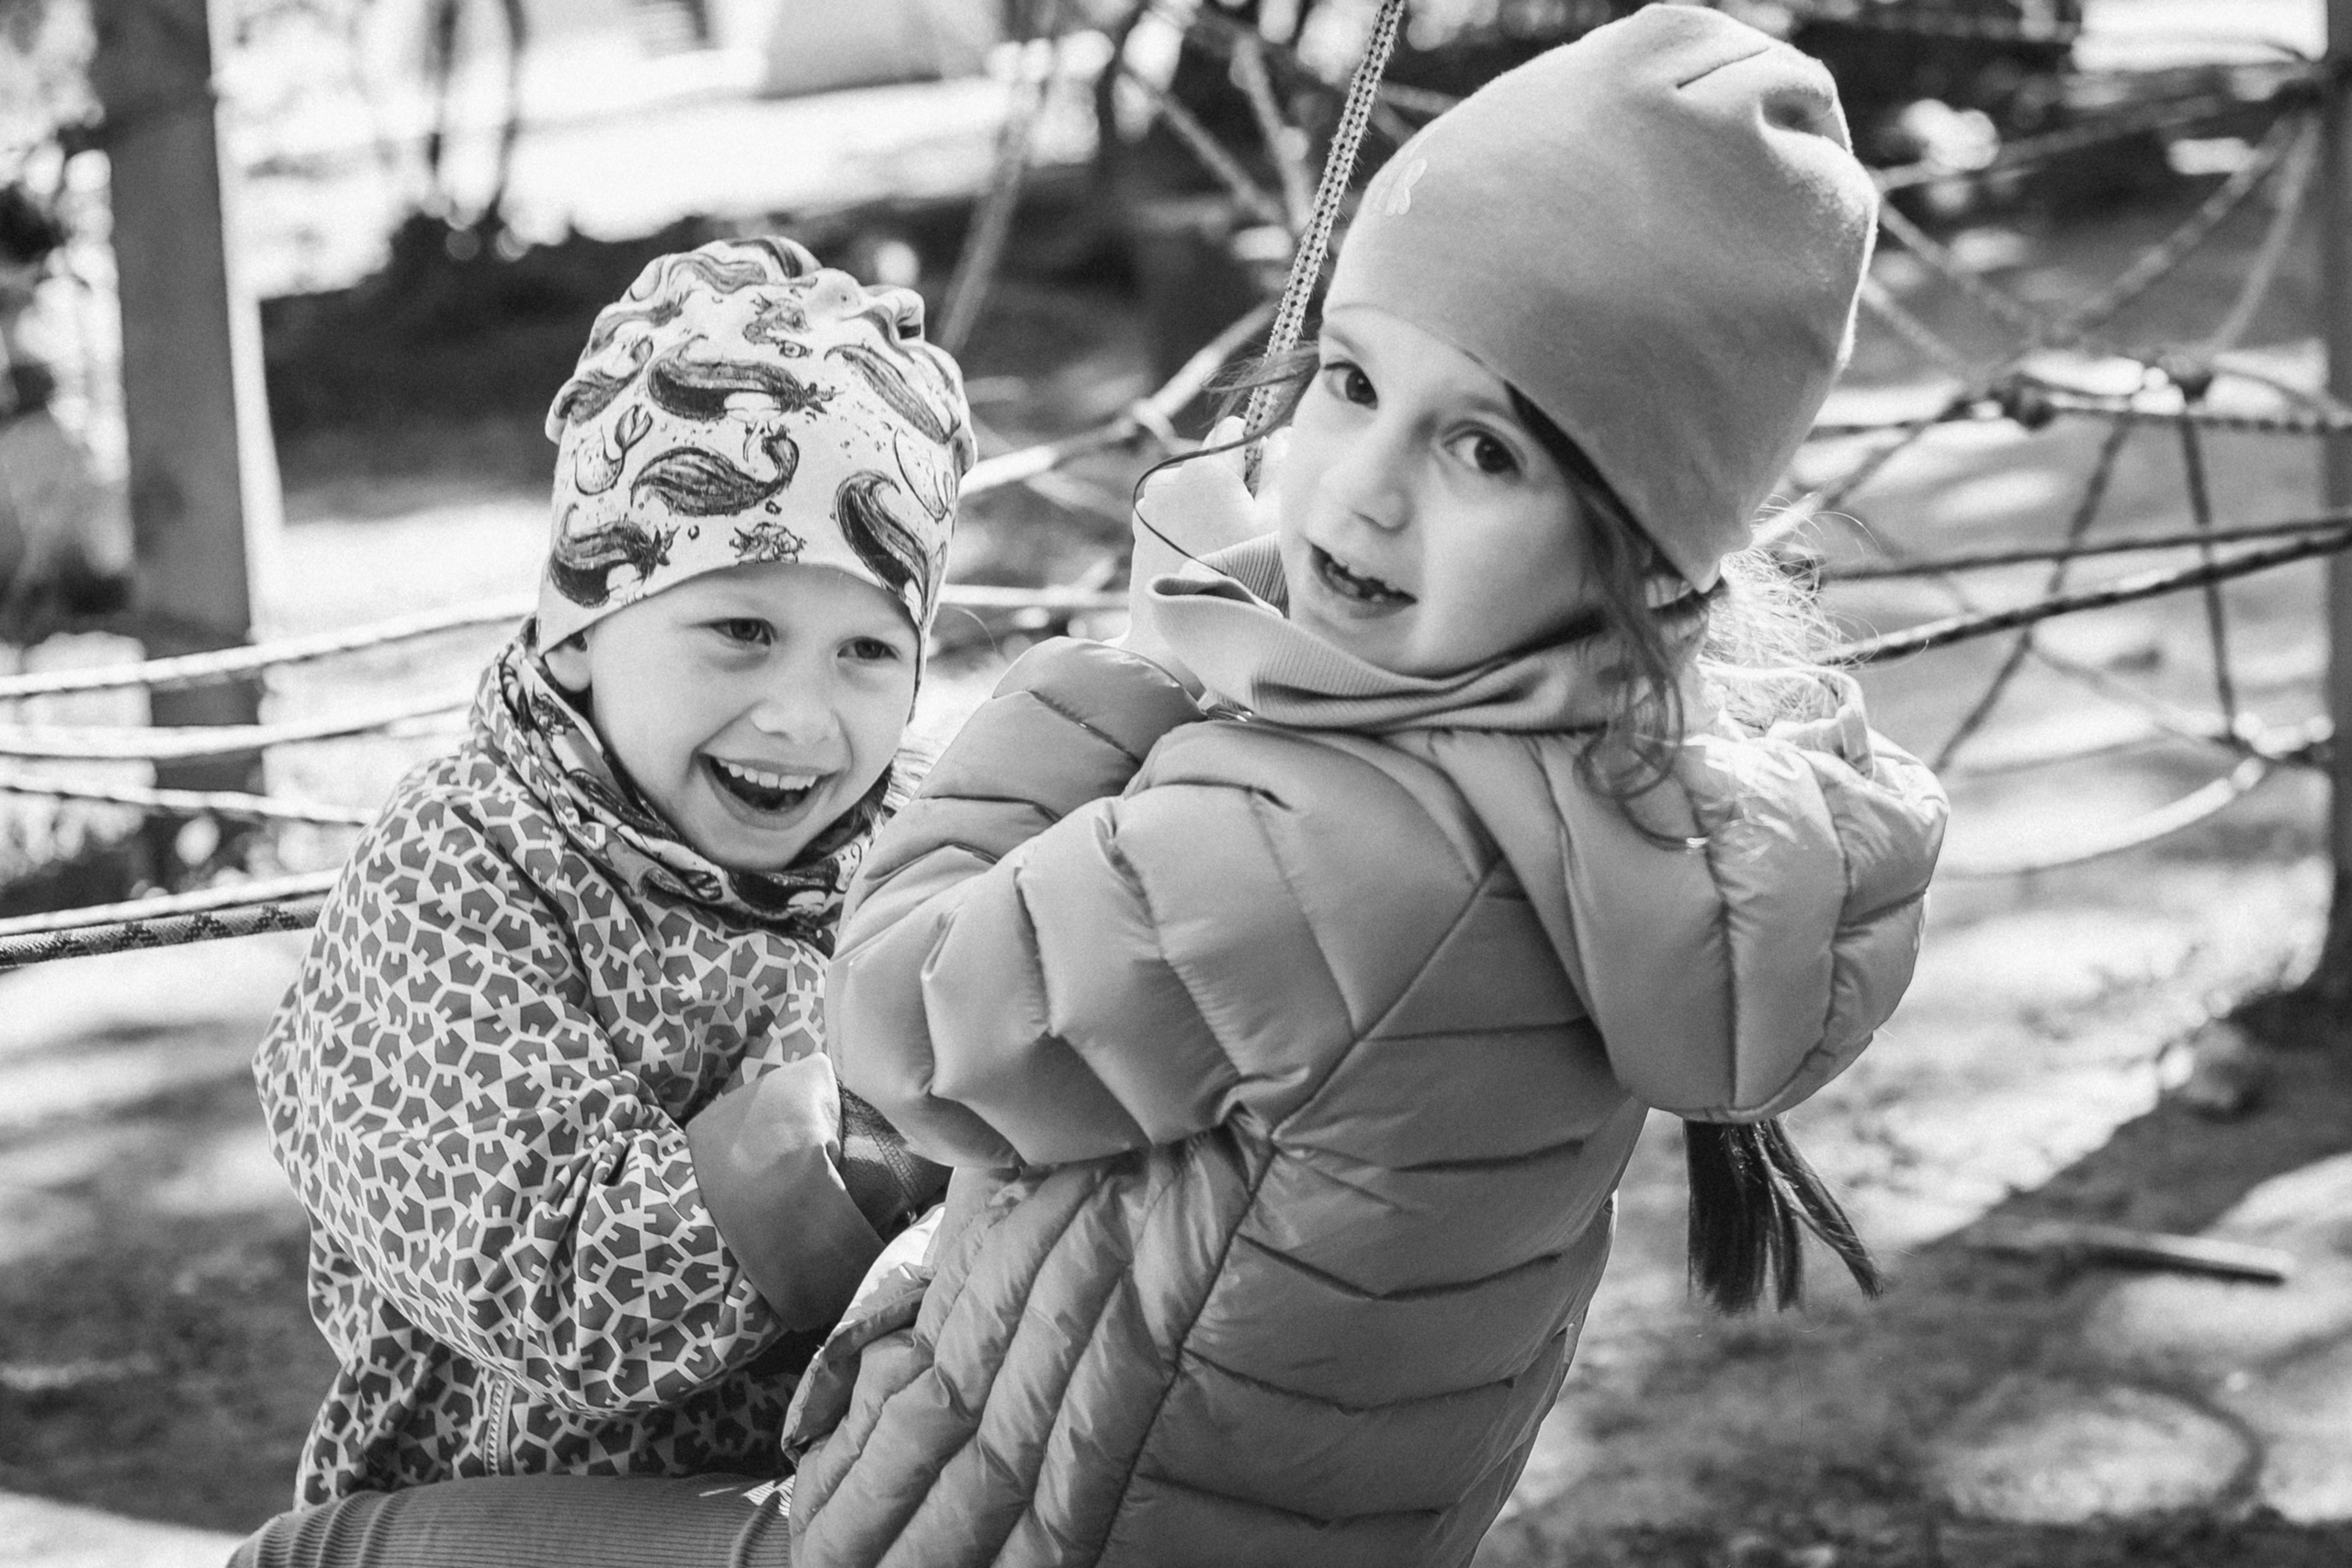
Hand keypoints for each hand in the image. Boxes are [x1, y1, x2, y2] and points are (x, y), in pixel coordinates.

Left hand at [1117, 417, 1279, 685]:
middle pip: (1212, 461)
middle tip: (1243, 526)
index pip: (1236, 430)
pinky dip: (1185, 520)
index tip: (1262, 486)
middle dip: (1230, 482)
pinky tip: (1197, 551)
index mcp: (1207, 467)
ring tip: (1220, 544)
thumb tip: (1281, 436)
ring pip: (1189, 485)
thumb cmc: (1238, 578)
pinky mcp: (1139, 527)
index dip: (1256, 453)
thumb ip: (1281, 470)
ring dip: (1206, 502)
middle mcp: (1171, 475)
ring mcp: (1150, 502)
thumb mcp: (1272, 523)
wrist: (1180, 626)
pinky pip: (1170, 509)